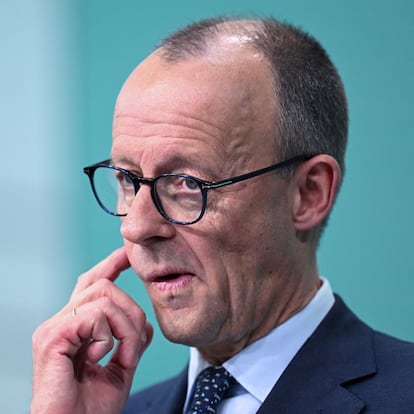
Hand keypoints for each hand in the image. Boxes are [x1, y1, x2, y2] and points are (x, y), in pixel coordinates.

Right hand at [31, 247, 152, 413]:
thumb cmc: (92, 409)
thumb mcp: (121, 369)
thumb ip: (131, 343)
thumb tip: (146, 324)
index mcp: (75, 327)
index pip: (92, 283)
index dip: (111, 264)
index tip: (128, 253)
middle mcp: (61, 321)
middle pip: (104, 285)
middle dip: (132, 310)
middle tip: (135, 347)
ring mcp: (54, 327)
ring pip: (104, 296)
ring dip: (126, 326)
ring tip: (124, 356)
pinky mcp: (52, 337)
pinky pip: (96, 316)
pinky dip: (111, 336)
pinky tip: (103, 358)